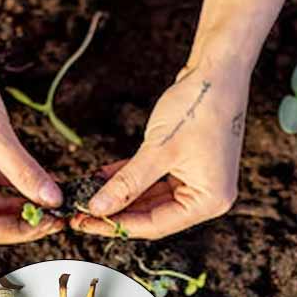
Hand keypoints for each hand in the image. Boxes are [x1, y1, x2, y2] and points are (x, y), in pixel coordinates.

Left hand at [71, 59, 248, 239]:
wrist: (218, 70)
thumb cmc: (198, 107)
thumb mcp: (158, 149)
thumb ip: (127, 182)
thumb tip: (97, 207)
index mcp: (209, 200)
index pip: (156, 224)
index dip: (118, 225)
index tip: (85, 222)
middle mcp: (206, 196)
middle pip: (152, 215)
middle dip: (116, 211)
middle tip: (78, 213)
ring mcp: (197, 180)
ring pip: (149, 198)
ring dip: (119, 195)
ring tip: (84, 196)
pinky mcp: (186, 165)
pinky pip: (152, 179)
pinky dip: (129, 178)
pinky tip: (100, 178)